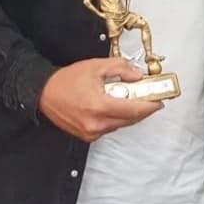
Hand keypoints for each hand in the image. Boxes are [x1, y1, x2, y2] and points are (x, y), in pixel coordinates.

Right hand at [38, 58, 162, 141]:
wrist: (43, 93)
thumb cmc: (66, 80)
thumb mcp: (95, 67)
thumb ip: (120, 69)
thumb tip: (137, 76)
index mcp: (99, 106)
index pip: (134, 110)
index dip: (150, 105)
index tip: (160, 100)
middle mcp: (96, 124)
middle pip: (130, 119)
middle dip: (142, 108)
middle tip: (147, 97)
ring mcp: (91, 133)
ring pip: (121, 124)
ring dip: (128, 113)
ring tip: (127, 98)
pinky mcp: (87, 137)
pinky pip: (109, 128)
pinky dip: (115, 118)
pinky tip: (112, 106)